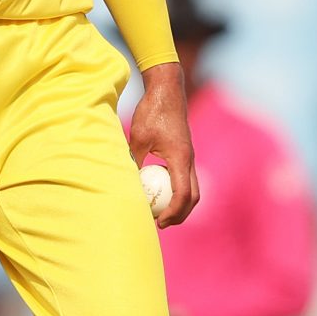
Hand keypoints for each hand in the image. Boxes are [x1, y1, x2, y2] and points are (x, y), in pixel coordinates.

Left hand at [129, 63, 199, 227]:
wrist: (167, 91)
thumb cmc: (151, 112)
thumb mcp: (138, 138)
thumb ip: (134, 161)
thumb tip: (123, 183)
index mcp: (180, 158)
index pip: (183, 194)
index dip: (173, 212)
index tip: (159, 222)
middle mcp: (189, 159)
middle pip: (194, 196)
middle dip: (180, 214)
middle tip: (161, 224)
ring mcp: (189, 156)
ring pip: (193, 188)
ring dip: (181, 204)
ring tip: (161, 213)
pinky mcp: (185, 152)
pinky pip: (186, 177)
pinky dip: (178, 190)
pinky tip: (159, 192)